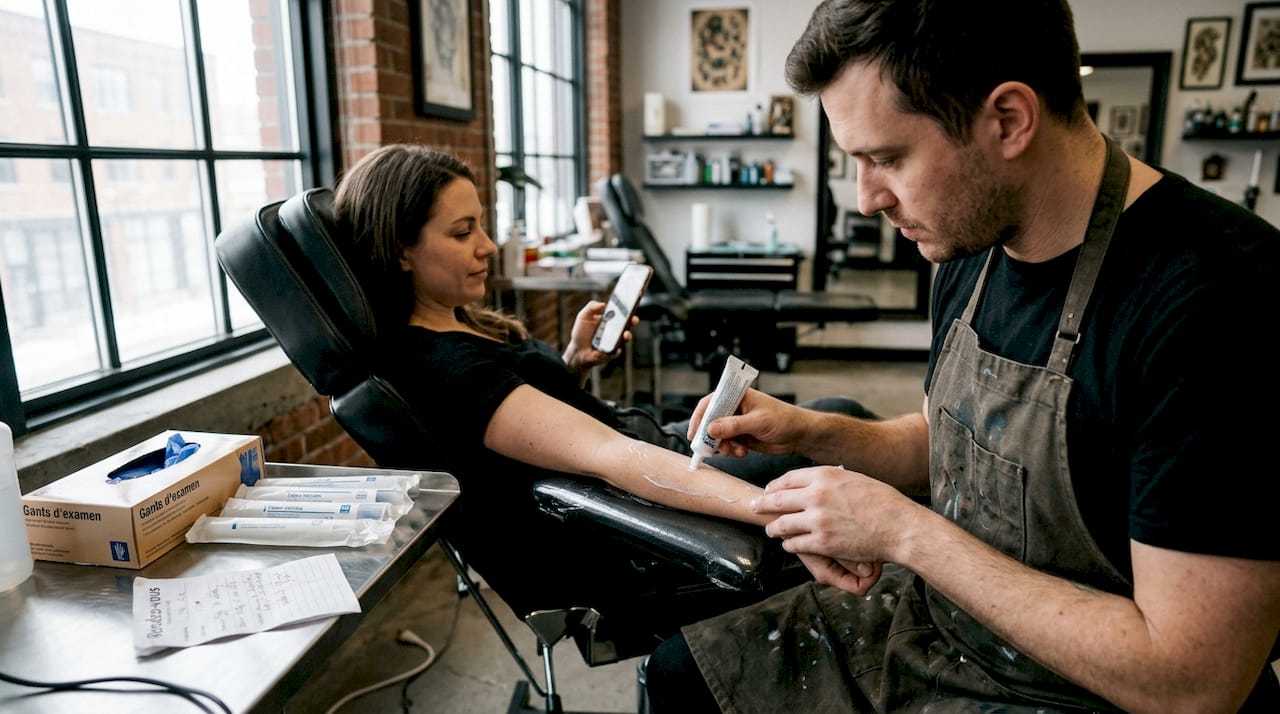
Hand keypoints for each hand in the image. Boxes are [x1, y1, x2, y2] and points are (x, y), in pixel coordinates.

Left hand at [562, 300, 637, 373]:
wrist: (576, 351)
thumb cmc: (581, 333)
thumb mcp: (583, 316)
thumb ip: (591, 307)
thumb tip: (603, 304)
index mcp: (609, 320)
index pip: (621, 312)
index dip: (627, 309)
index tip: (630, 306)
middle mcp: (614, 330)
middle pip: (628, 324)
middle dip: (633, 321)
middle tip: (633, 319)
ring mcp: (615, 342)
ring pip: (625, 338)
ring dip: (627, 336)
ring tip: (625, 334)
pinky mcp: (612, 353)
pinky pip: (617, 351)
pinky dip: (616, 350)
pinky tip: (614, 348)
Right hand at [686, 388, 809, 456]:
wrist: (800, 435)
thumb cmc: (784, 420)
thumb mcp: (758, 422)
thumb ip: (734, 425)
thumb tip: (710, 429)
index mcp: (737, 396)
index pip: (711, 402)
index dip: (700, 417)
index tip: (694, 434)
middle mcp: (734, 408)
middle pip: (710, 421)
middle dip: (711, 437)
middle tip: (714, 449)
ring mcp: (736, 423)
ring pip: (717, 436)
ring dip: (723, 446)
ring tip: (738, 451)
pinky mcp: (740, 436)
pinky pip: (726, 445)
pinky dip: (730, 451)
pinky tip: (743, 452)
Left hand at [752, 465, 919, 591]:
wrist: (898, 526)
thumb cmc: (881, 502)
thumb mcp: (853, 478)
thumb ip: (829, 480)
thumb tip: (813, 482)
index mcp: (824, 476)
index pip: (787, 479)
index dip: (774, 486)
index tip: (768, 491)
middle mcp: (816, 495)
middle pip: (777, 499)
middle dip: (762, 504)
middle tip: (754, 507)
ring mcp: (817, 520)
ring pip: (781, 524)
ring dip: (774, 528)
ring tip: (771, 530)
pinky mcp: (821, 542)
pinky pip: (795, 544)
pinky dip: (790, 545)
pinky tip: (790, 544)